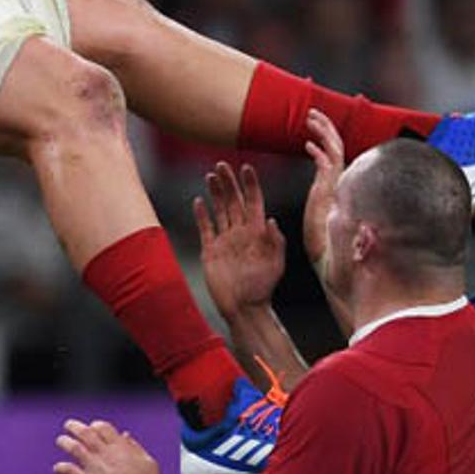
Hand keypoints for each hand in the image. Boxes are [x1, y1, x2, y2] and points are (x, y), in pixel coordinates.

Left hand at [53, 419, 167, 473]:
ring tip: (61, 440)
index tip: (91, 429)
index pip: (102, 427)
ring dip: (65, 441)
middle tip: (68, 425)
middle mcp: (105, 454)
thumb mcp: (147, 462)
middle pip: (85, 433)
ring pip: (74, 447)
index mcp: (120, 447)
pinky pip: (70, 470)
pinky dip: (61, 467)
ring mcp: (94, 467)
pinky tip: (57, 468)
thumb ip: (134, 447)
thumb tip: (125, 434)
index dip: (95, 426)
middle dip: (74, 426)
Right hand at [194, 162, 284, 316]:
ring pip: (219, 210)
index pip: (254, 202)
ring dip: (215, 193)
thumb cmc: (263, 288)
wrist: (244, 308)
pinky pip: (205, 228)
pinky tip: (198, 201)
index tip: (246, 167)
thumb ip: (276, 242)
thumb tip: (272, 220)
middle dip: (229, 182)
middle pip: (234, 201)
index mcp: (258, 233)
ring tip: (211, 175)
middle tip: (222, 165)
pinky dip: (201, 215)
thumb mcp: (276, 264)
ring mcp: (225, 240)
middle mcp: (241, 232)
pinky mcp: (210, 250)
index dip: (250, 185)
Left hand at [301, 110, 343, 267]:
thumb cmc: (325, 243)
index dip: (324, 138)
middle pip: (335, 147)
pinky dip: (319, 154)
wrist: (331, 261)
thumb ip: (326, 202)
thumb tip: (332, 199)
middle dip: (324, 128)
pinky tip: (307, 147)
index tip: (311, 128)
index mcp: (336, 186)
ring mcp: (336, 186)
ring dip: (322, 132)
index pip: (333, 155)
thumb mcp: (321, 215)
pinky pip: (328, 167)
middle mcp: (339, 183)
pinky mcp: (331, 193)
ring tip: (309, 117)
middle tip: (311, 113)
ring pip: (334, 151)